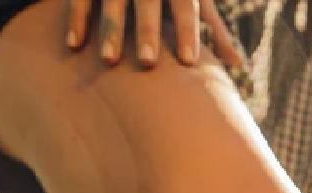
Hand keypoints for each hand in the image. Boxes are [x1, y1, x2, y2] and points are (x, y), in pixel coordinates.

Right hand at [65, 0, 244, 70]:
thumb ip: (215, 29)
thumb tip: (238, 66)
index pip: (186, 5)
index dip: (187, 32)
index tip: (188, 62)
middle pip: (148, 2)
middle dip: (148, 30)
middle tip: (149, 62)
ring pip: (112, 1)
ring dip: (111, 29)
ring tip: (110, 61)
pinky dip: (77, 19)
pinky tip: (74, 46)